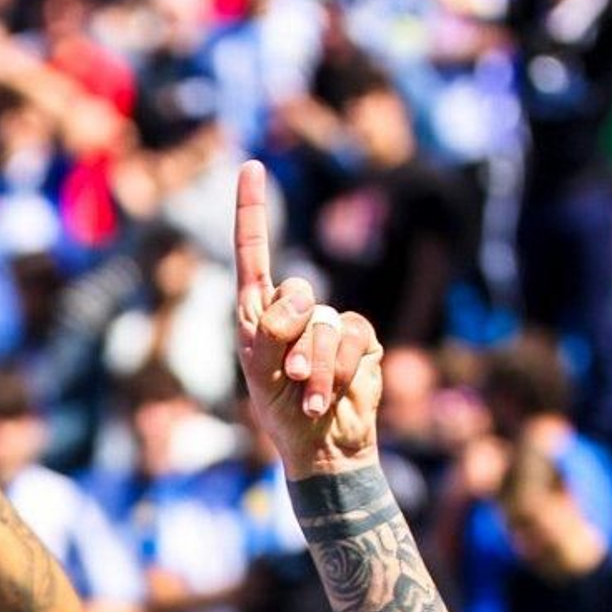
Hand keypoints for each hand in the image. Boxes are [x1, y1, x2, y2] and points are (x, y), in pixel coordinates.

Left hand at [234, 160, 382, 478]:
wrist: (321, 445)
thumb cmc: (281, 411)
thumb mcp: (259, 373)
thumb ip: (269, 332)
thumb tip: (301, 303)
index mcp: (256, 312)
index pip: (253, 252)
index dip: (253, 210)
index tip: (250, 166)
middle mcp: (293, 310)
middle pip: (297, 293)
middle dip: (292, 338)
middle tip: (287, 376)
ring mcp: (328, 323)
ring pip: (326, 325)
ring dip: (317, 369)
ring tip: (309, 397)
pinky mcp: (360, 339)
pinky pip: (354, 340)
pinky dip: (341, 372)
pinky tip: (332, 396)